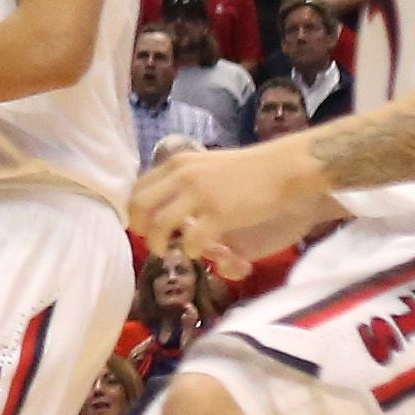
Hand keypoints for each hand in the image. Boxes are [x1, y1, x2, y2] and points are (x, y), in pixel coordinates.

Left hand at [125, 135, 330, 275]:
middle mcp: (182, 176)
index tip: (142, 226)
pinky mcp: (219, 213)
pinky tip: (196, 251)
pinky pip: (191, 239)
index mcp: (176, 163)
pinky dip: (189, 250)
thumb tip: (164, 205)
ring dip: (159, 244)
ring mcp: (200, 194)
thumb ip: (182, 182)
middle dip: (140, 229)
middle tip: (153, 242)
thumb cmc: (244, 171)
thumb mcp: (204, 166)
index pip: (137, 188)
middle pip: (140, 206)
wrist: (280, 169)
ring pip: (159, 224)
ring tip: (169, 251)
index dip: (134, 212)